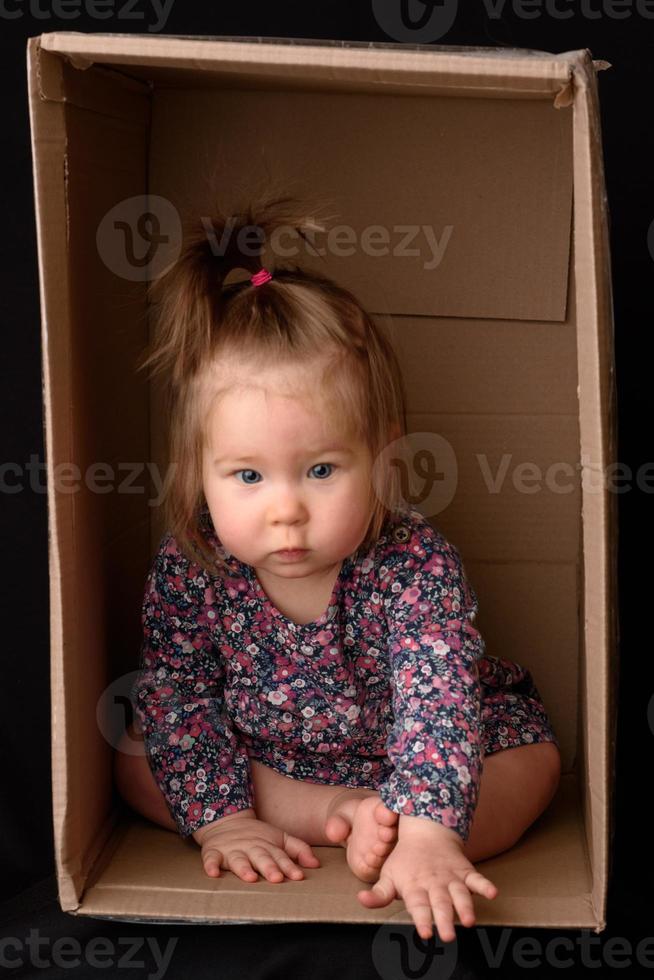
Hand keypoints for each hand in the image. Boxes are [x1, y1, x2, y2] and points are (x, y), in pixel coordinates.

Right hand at [192, 807, 320, 882]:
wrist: (227, 822)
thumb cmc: (258, 837)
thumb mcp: (280, 838)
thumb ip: (298, 850)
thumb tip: (316, 864)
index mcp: (268, 846)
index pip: (281, 857)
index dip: (289, 866)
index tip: (298, 876)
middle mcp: (251, 848)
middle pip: (261, 858)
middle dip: (269, 868)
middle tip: (277, 878)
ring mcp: (232, 850)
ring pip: (239, 860)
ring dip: (244, 868)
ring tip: (250, 877)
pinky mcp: (214, 852)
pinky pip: (210, 859)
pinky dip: (211, 866)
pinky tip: (213, 873)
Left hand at [356, 815, 497, 942]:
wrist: (426, 830)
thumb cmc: (404, 860)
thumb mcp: (388, 875)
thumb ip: (378, 894)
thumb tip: (360, 900)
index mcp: (414, 886)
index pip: (418, 906)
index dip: (421, 919)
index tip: (424, 933)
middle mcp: (433, 883)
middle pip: (440, 903)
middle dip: (444, 919)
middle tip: (448, 936)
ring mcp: (451, 876)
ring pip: (460, 893)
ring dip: (465, 906)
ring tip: (469, 920)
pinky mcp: (465, 871)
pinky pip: (476, 877)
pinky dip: (485, 884)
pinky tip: (493, 892)